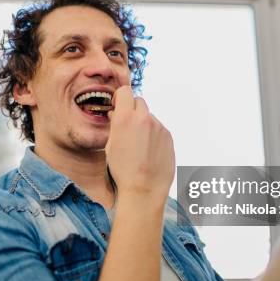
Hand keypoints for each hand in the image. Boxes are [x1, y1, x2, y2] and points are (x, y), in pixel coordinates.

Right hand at [105, 86, 174, 209]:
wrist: (144, 189)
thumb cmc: (122, 170)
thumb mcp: (110, 146)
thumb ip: (115, 125)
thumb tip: (116, 114)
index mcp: (126, 118)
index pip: (125, 92)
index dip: (120, 98)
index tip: (118, 107)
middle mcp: (144, 118)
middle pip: (139, 101)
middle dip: (133, 109)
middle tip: (128, 125)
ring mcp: (159, 127)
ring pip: (149, 117)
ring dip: (143, 124)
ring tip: (139, 146)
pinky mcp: (168, 136)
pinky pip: (159, 129)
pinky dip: (153, 135)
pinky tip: (149, 152)